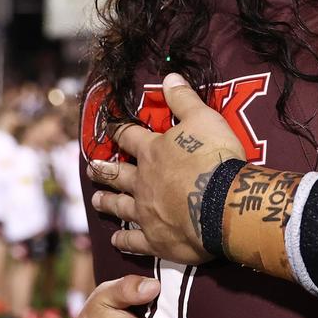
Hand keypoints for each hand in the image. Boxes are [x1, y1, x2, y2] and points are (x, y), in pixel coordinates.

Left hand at [89, 72, 245, 261]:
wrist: (226, 204)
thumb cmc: (216, 158)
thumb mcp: (205, 119)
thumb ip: (184, 99)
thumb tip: (169, 76)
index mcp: (153, 152)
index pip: (129, 136)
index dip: (118, 131)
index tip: (110, 128)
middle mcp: (143, 182)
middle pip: (118, 174)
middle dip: (104, 170)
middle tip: (91, 169)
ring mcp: (146, 213)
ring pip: (120, 207)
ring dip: (108, 202)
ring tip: (96, 200)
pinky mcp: (156, 239)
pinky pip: (134, 241)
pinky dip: (124, 241)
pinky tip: (117, 240)